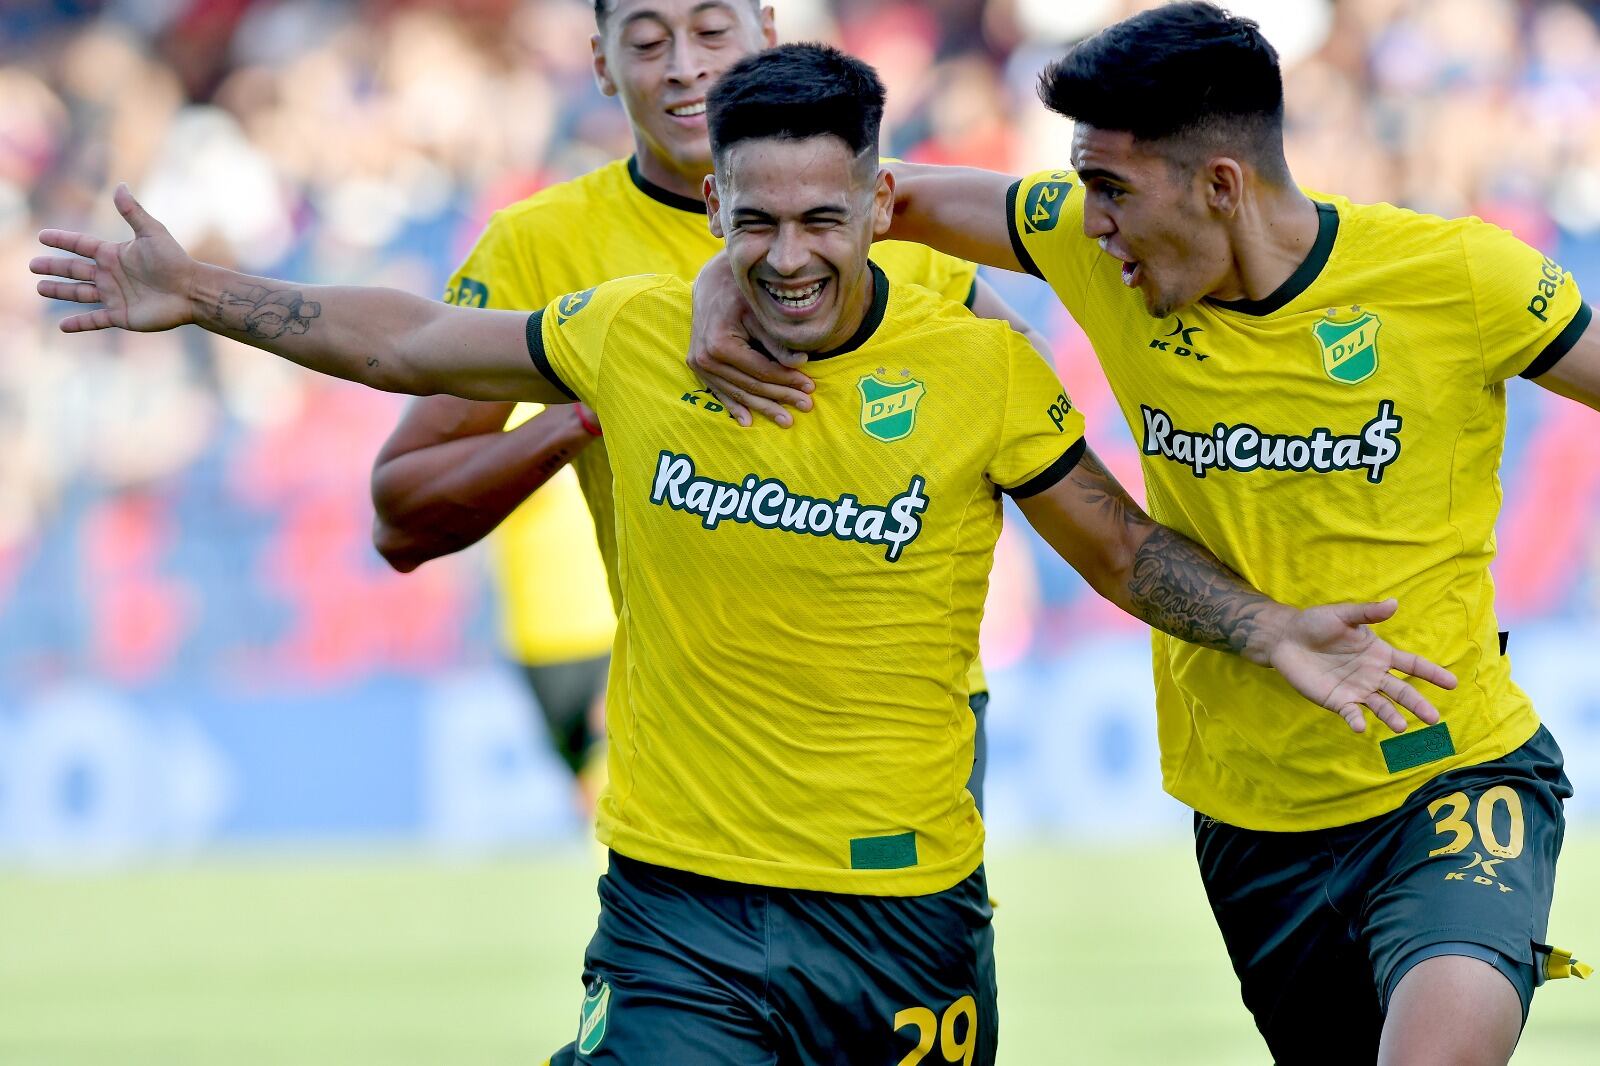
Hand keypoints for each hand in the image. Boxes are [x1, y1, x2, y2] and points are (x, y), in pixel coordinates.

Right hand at [31, 183, 195, 333]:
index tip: (42, 236)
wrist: (191, 291)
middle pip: (74, 270)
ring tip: (40, 287)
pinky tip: (62, 327)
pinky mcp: (121, 316)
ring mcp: (114, 296)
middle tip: (32, 265)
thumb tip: (120, 186)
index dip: (62, 240)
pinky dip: (79, 324)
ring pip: (79, 293)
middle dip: (53, 267)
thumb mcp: (152, 233)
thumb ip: (133, 212)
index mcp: (114, 254)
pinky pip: (95, 320)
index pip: (81, 245)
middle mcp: (111, 275)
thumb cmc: (174, 261)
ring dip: (59, 291)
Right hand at [686, 253, 813, 426]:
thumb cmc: (740, 292)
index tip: (811, 387)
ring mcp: (698, 364)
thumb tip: (801, 363)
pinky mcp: (697, 367)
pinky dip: (735, 406)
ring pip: (737, 392)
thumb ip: (778, 340)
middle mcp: (704, 358)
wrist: (711, 282)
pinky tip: (748, 421)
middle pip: (750, 385)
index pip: (761, 370)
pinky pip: (719, 391)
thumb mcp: (761, 311)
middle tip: (806, 406)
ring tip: (786, 419)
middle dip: (781, 397)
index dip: (788, 380)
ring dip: (763, 407)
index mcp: (720, 344)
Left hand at [1264, 599, 1456, 733]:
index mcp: (1380, 653)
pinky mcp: (1337, 700)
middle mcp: (1373, 674)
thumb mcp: (1342, 615)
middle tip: (1433, 719)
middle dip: (1418, 704)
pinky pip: (1351, 713)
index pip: (1411, 664)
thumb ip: (1367, 613)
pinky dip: (1356, 720)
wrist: (1286, 638)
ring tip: (1401, 727)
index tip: (1452, 683)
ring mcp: (1357, 689)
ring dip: (1391, 716)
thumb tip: (1394, 603)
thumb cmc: (1316, 623)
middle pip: (1402, 691)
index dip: (1431, 673)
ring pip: (1381, 706)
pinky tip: (1361, 726)